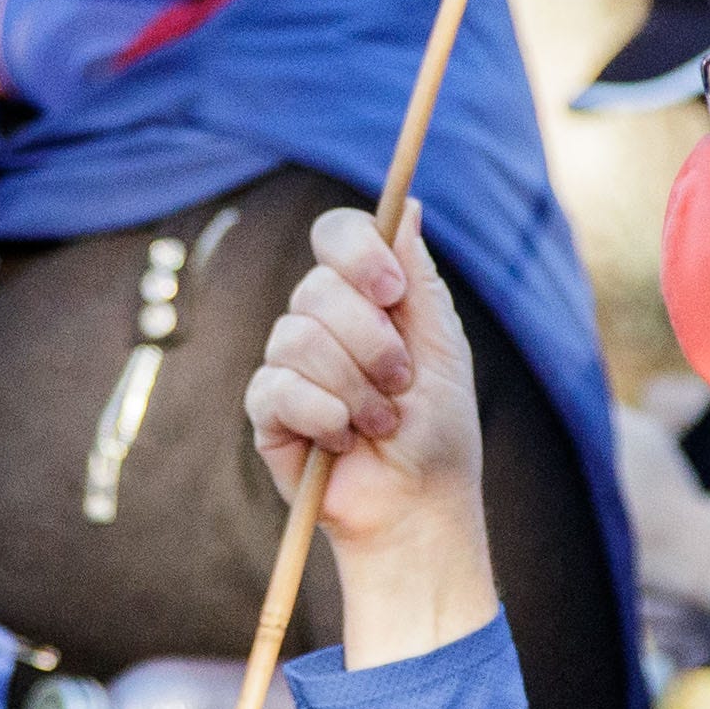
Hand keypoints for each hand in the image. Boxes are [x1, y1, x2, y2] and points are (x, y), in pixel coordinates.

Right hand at [245, 204, 496, 662]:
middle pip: (317, 289)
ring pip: (297, 339)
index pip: (336, 236)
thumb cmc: (439, 428)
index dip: (357, 253)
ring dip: (354, 387)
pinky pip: (278, 387)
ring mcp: (290, 362)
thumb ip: (418, 279)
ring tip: (380, 422)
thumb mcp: (441, 347)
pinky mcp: (268, 408)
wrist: (418, 504)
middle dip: (372, 342)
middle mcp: (322, 320)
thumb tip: (410, 205)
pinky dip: (323, 415)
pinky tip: (344, 440)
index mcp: (367, 296)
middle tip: (401, 384)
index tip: (390, 291)